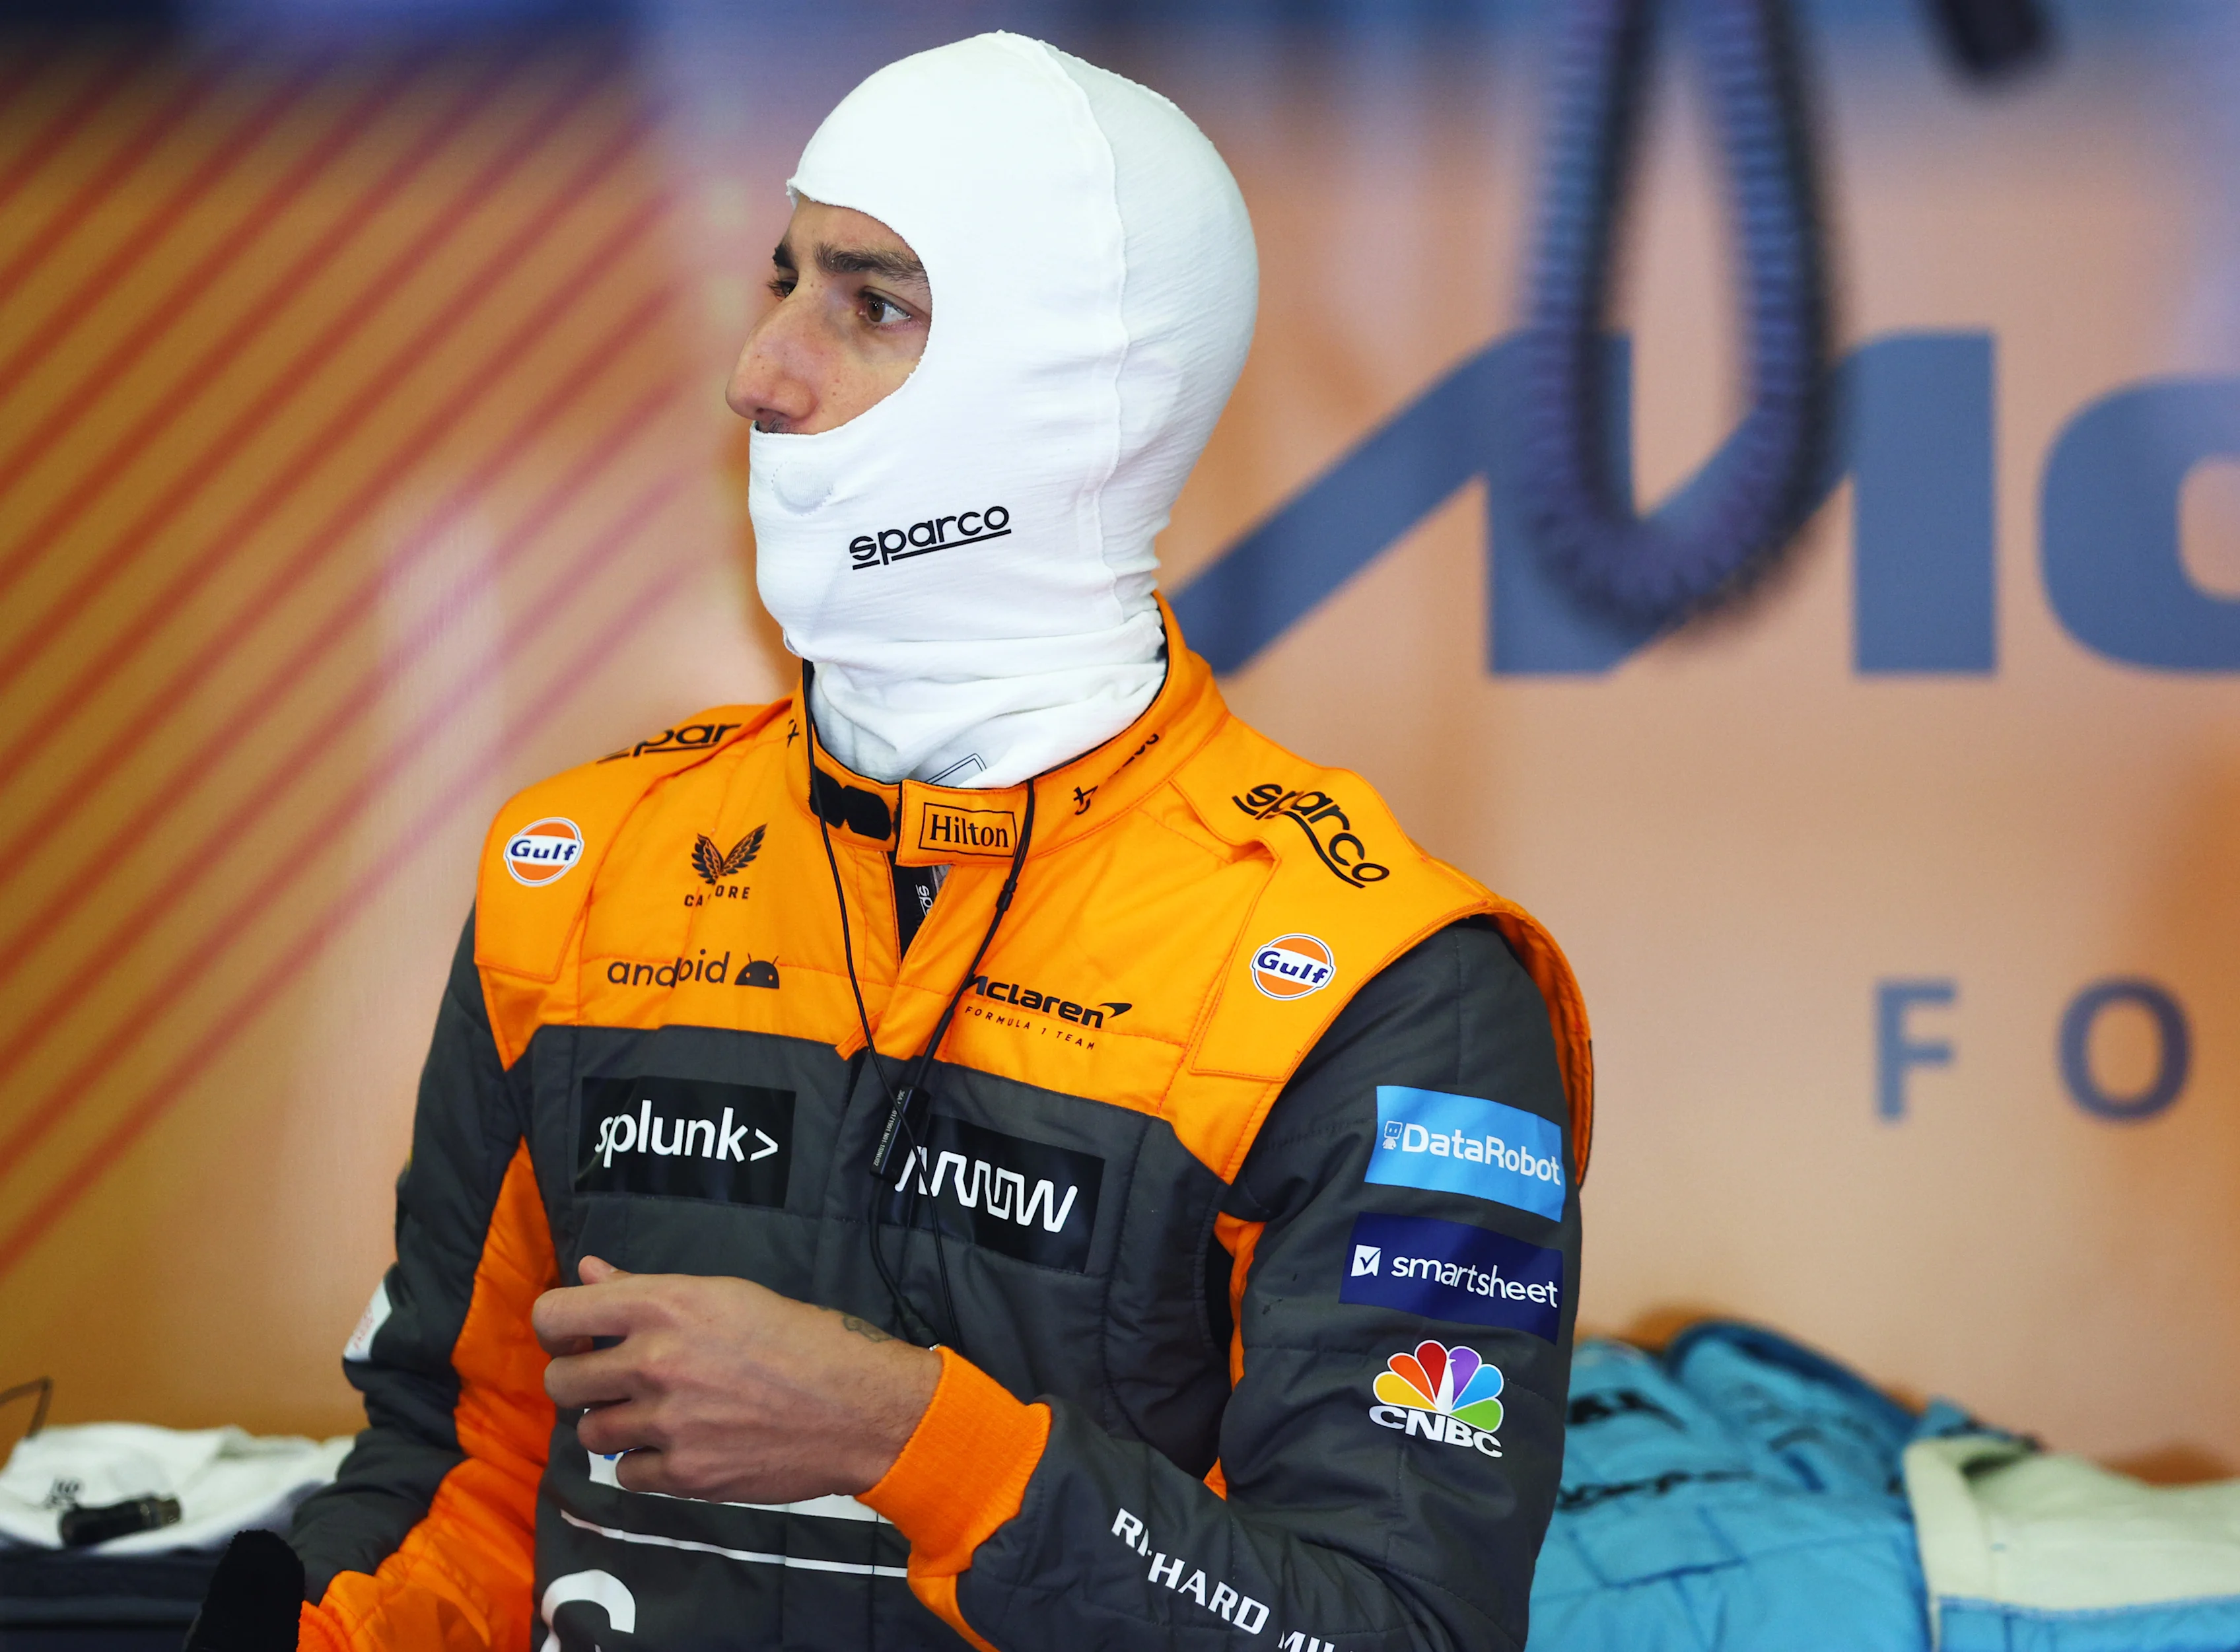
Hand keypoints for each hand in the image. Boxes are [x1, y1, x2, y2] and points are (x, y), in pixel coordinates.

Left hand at [532, 1257, 939, 1504]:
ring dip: (613, 1423)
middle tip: (613, 1381)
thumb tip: (589, 1273)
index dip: (555, 1328)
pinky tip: (680, 1445)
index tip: (575, 1338)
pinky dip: (645, 1462)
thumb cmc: (798, 1338)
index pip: (555, 1314)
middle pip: (559, 1382)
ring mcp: (666, 1422)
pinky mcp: (683, 1474)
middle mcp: (655, 1362)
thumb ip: (644, 1288)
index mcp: (664, 1305)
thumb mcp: (723, 1294)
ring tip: (656, 1413)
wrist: (855, 1406)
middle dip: (578, 1381)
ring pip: (588, 1431)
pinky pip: (625, 1472)